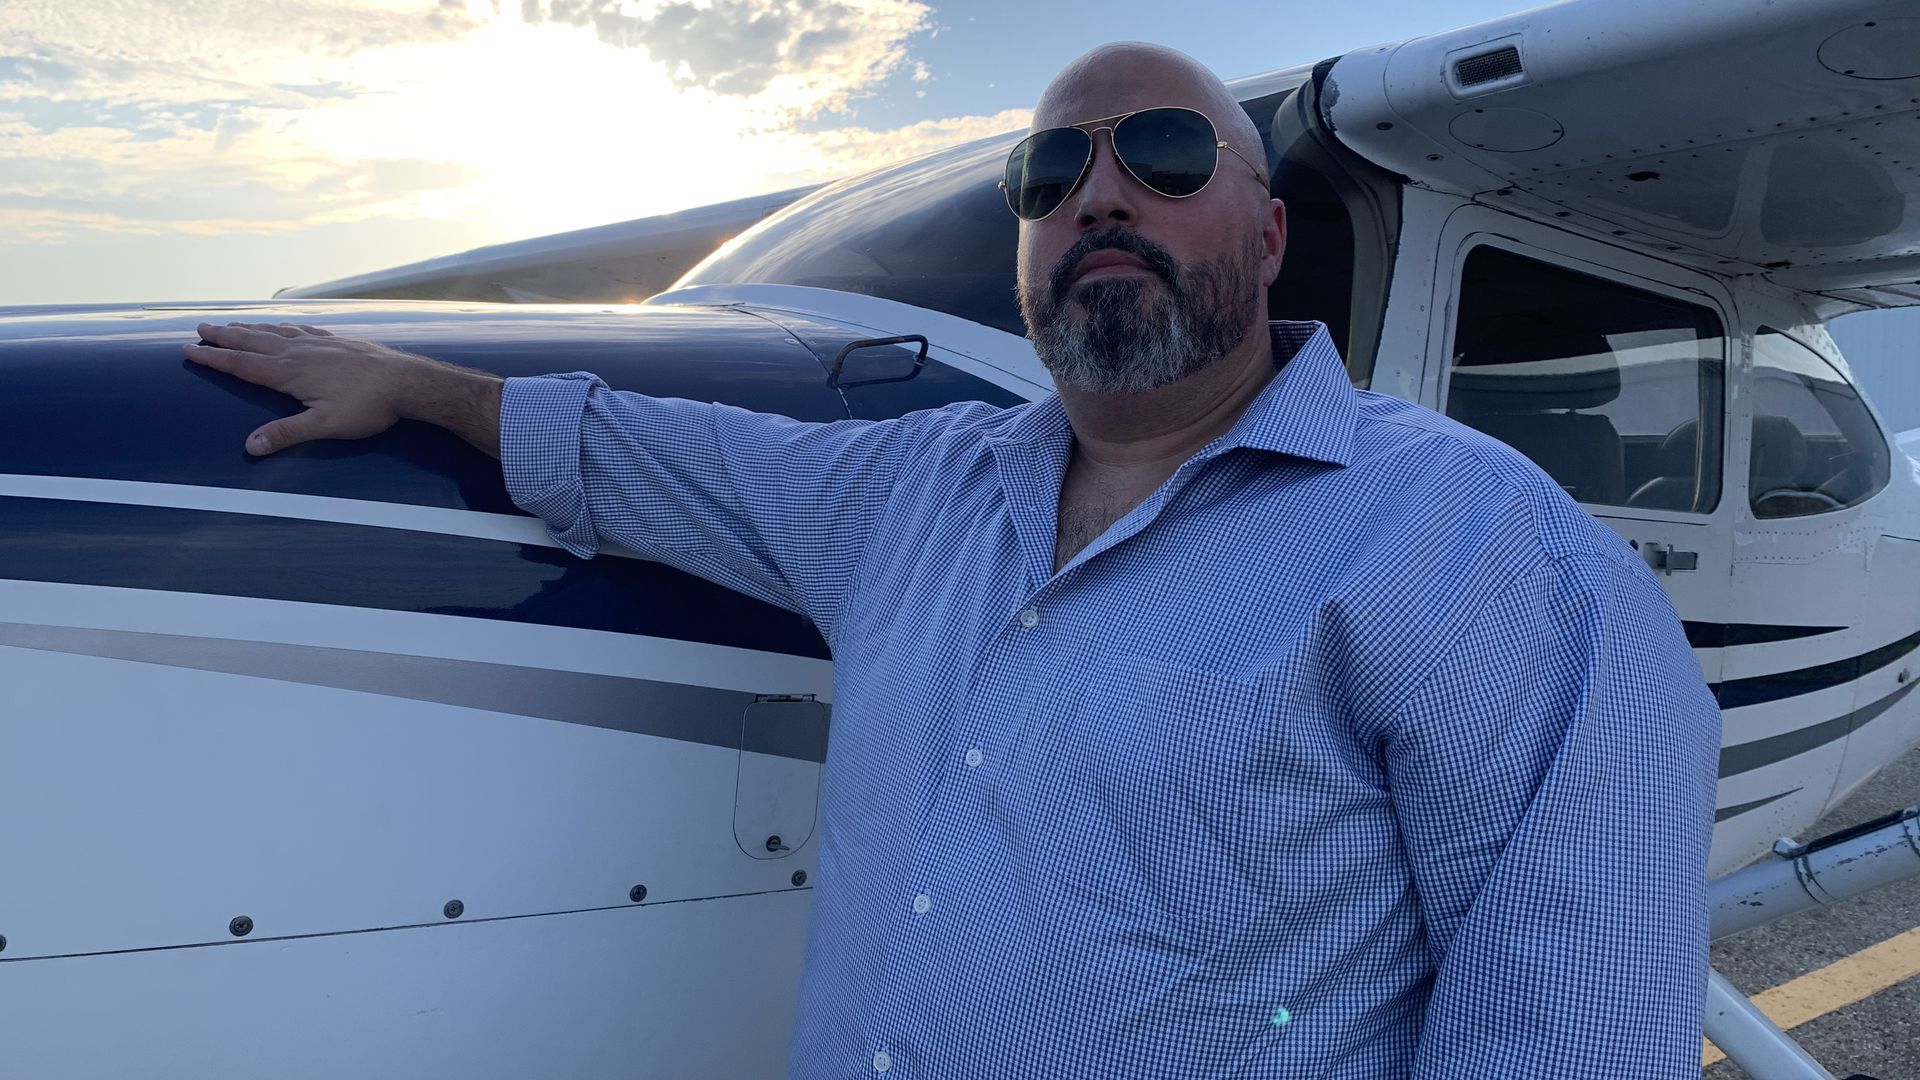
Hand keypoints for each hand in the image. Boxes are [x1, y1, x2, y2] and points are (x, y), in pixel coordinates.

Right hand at [184, 322, 445, 455]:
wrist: (408, 381)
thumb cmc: (369, 407)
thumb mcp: (326, 426)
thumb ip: (286, 434)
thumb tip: (250, 447)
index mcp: (290, 373)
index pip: (242, 365)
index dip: (214, 359)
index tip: (188, 351)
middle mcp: (300, 352)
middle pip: (253, 342)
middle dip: (224, 337)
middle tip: (199, 329)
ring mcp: (320, 344)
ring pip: (276, 332)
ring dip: (250, 329)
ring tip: (231, 324)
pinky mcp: (339, 342)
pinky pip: (302, 330)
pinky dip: (284, 326)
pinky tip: (283, 326)